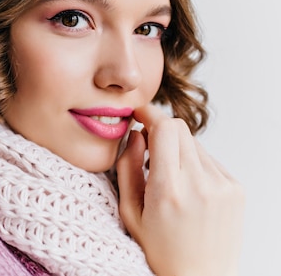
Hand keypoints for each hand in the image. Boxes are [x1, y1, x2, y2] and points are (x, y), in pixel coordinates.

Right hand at [116, 104, 243, 275]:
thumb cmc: (160, 250)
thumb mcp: (129, 212)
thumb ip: (127, 168)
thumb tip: (137, 134)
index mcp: (169, 190)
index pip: (165, 128)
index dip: (149, 114)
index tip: (139, 113)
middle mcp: (200, 185)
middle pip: (181, 129)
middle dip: (161, 131)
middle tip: (148, 147)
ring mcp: (223, 186)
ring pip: (195, 144)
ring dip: (178, 150)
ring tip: (170, 179)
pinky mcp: (236, 189)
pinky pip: (210, 160)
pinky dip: (195, 165)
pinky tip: (188, 190)